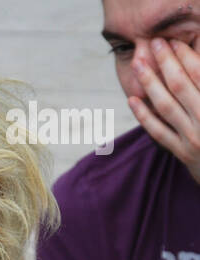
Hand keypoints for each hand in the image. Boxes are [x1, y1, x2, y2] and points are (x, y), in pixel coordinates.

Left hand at [129, 38, 199, 183]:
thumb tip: (194, 53)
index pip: (199, 73)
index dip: (185, 55)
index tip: (173, 42)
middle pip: (180, 85)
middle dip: (166, 62)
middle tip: (155, 43)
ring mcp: (192, 137)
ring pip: (166, 106)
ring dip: (150, 83)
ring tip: (138, 64)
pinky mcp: (182, 152)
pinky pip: (159, 131)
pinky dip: (144, 115)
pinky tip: (132, 100)